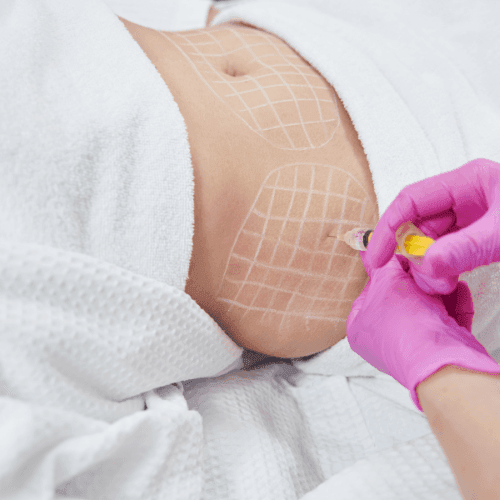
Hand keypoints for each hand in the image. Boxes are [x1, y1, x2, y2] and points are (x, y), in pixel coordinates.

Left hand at [346, 252, 499, 410]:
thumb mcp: (387, 282)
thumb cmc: (404, 324)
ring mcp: (412, 345)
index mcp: (360, 329)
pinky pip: (446, 319)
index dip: (384, 273)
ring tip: (442, 278)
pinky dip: (453, 303)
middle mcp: (383, 340)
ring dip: (436, 289)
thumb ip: (382, 264)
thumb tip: (367, 245)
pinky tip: (459, 289)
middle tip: (423, 264)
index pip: (368, 292)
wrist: (440, 358)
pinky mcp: (439, 348)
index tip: (398, 259)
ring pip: (425, 307)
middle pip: (399, 298)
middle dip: (415, 280)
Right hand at [365, 158, 499, 294]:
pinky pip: (448, 255)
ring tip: (445, 286)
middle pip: (419, 225)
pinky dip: (444, 271)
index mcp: (468, 182)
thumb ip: (467, 248)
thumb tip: (426, 264)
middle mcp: (464, 198)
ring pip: (432, 244)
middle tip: (427, 280)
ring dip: (430, 268)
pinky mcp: (477, 239)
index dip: (388, 229)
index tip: (377, 258)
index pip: (411, 200)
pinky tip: (449, 282)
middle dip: (415, 255)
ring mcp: (471, 220)